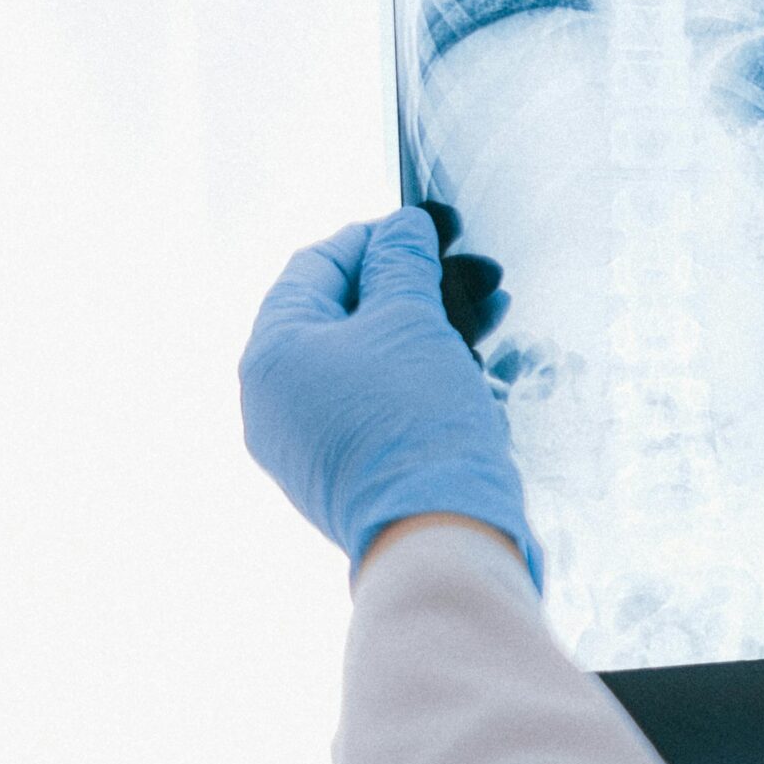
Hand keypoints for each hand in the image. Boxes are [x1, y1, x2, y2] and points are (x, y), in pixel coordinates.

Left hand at [239, 207, 539, 586]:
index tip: (428, 227)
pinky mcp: (349, 472)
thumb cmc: (414, 420)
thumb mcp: (412, 320)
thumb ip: (403, 263)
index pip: (316, 267)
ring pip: (371, 362)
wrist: (439, 535)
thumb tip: (402, 227)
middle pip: (346, 315)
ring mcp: (308, 442)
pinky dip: (425, 376)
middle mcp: (274, 400)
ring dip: (430, 329)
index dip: (376, 237)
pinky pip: (382, 405)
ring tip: (493, 311)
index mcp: (270, 354)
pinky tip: (482, 363)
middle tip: (473, 270)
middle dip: (415, 286)